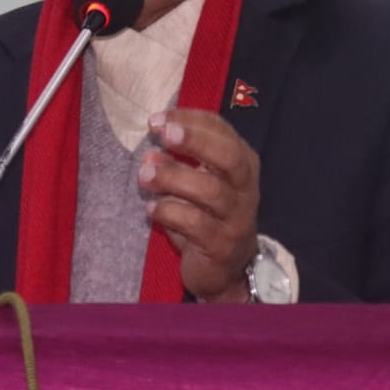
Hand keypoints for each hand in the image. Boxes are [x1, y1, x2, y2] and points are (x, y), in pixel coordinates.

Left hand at [138, 109, 259, 301]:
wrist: (226, 270)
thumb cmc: (207, 215)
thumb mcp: (194, 182)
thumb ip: (176, 162)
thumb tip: (151, 148)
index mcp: (242, 163)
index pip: (222, 131)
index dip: (190, 120)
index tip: (158, 119)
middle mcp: (245, 188)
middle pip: (229, 156)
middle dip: (195, 141)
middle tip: (163, 134)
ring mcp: (237, 218)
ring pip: (210, 190)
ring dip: (172, 177)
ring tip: (144, 175)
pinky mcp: (222, 246)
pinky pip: (196, 224)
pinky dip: (169, 211)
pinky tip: (151, 209)